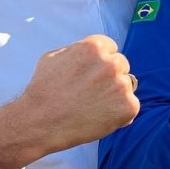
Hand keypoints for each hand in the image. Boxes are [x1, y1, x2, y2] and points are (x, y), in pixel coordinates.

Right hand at [15, 34, 139, 152]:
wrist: (39, 122)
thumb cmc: (43, 89)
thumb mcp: (54, 56)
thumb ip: (78, 50)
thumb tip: (95, 52)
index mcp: (95, 46)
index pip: (111, 48)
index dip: (100, 63)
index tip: (91, 76)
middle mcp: (111, 63)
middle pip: (121, 65)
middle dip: (110, 77)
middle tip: (91, 93)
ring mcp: (121, 85)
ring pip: (127, 85)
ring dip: (115, 95)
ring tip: (92, 107)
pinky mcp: (128, 106)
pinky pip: (131, 106)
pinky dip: (119, 114)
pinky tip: (100, 118)